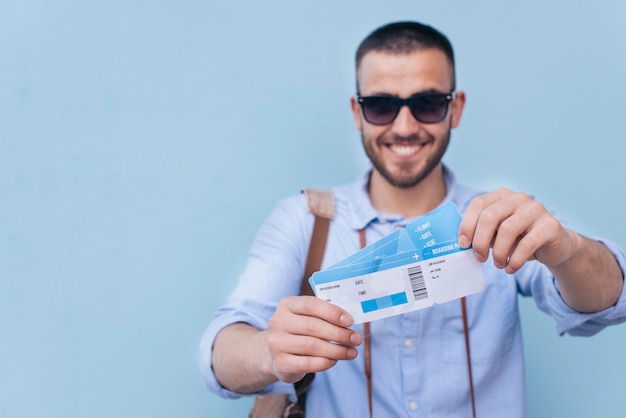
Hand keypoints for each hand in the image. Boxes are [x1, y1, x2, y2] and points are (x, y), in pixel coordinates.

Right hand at [266, 295, 361, 382]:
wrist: (279, 353)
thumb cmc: (301, 331)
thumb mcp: (307, 317)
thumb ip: (325, 315)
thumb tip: (350, 321)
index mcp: (286, 304)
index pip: (311, 305)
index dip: (332, 312)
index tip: (350, 321)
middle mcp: (278, 322)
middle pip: (313, 326)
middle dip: (339, 333)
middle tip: (356, 339)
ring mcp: (277, 343)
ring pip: (312, 346)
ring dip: (336, 350)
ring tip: (351, 352)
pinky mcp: (280, 363)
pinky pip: (307, 364)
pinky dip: (325, 362)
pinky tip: (335, 361)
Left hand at [458, 188, 575, 273]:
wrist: (555, 246)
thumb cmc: (519, 239)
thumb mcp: (497, 233)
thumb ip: (481, 233)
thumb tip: (462, 244)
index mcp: (502, 196)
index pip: (478, 204)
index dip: (467, 225)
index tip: (463, 245)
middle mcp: (518, 198)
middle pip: (490, 216)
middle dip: (480, 241)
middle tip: (479, 258)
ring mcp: (536, 209)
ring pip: (508, 229)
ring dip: (499, 253)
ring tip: (498, 265)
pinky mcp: (550, 225)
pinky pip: (527, 244)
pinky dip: (515, 260)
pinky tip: (511, 269)